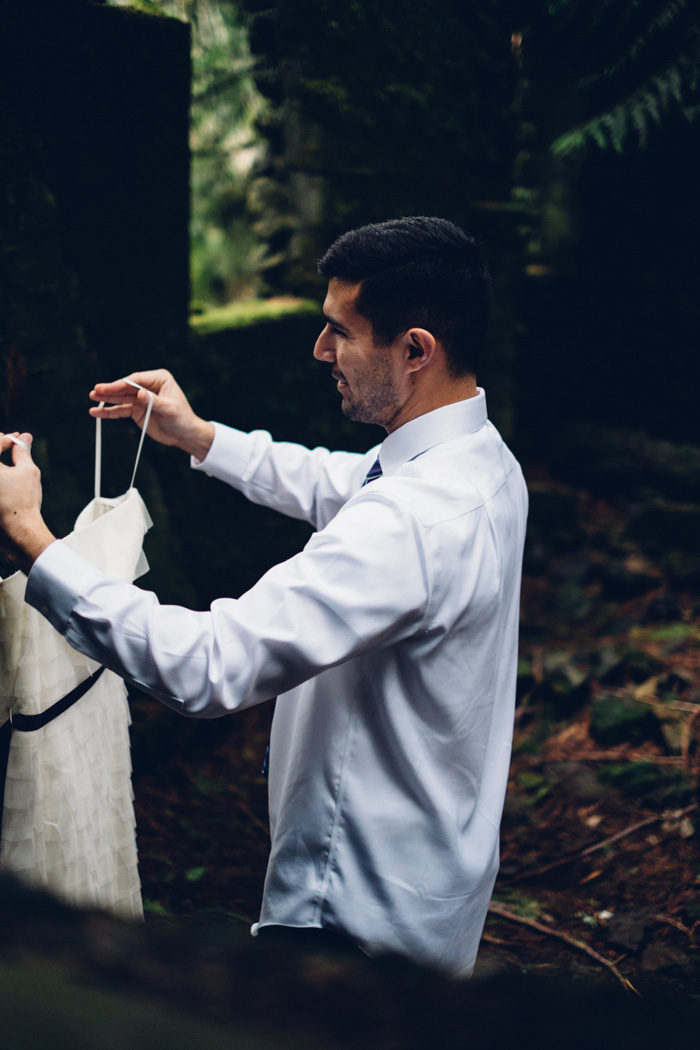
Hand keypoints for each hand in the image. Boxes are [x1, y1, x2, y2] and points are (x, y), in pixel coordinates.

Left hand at [0, 434, 54, 572]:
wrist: (17, 530)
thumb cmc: (24, 500)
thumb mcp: (28, 471)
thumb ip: (23, 452)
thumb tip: (25, 438)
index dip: (8, 440)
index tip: (19, 439)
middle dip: (0, 447)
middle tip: (11, 445)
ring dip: (0, 464)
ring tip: (10, 462)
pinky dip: (0, 479)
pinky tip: (5, 477)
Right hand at [89, 369, 214, 459]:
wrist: (184, 434)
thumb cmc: (182, 419)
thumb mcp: (169, 409)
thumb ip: (154, 401)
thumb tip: (140, 393)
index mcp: (159, 379)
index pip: (137, 379)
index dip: (122, 384)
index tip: (109, 388)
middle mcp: (147, 386)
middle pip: (125, 387)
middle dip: (111, 389)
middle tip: (96, 391)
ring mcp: (140, 398)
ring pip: (120, 397)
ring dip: (107, 399)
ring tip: (92, 398)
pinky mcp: (136, 410)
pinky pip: (121, 410)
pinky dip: (109, 412)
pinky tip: (97, 412)